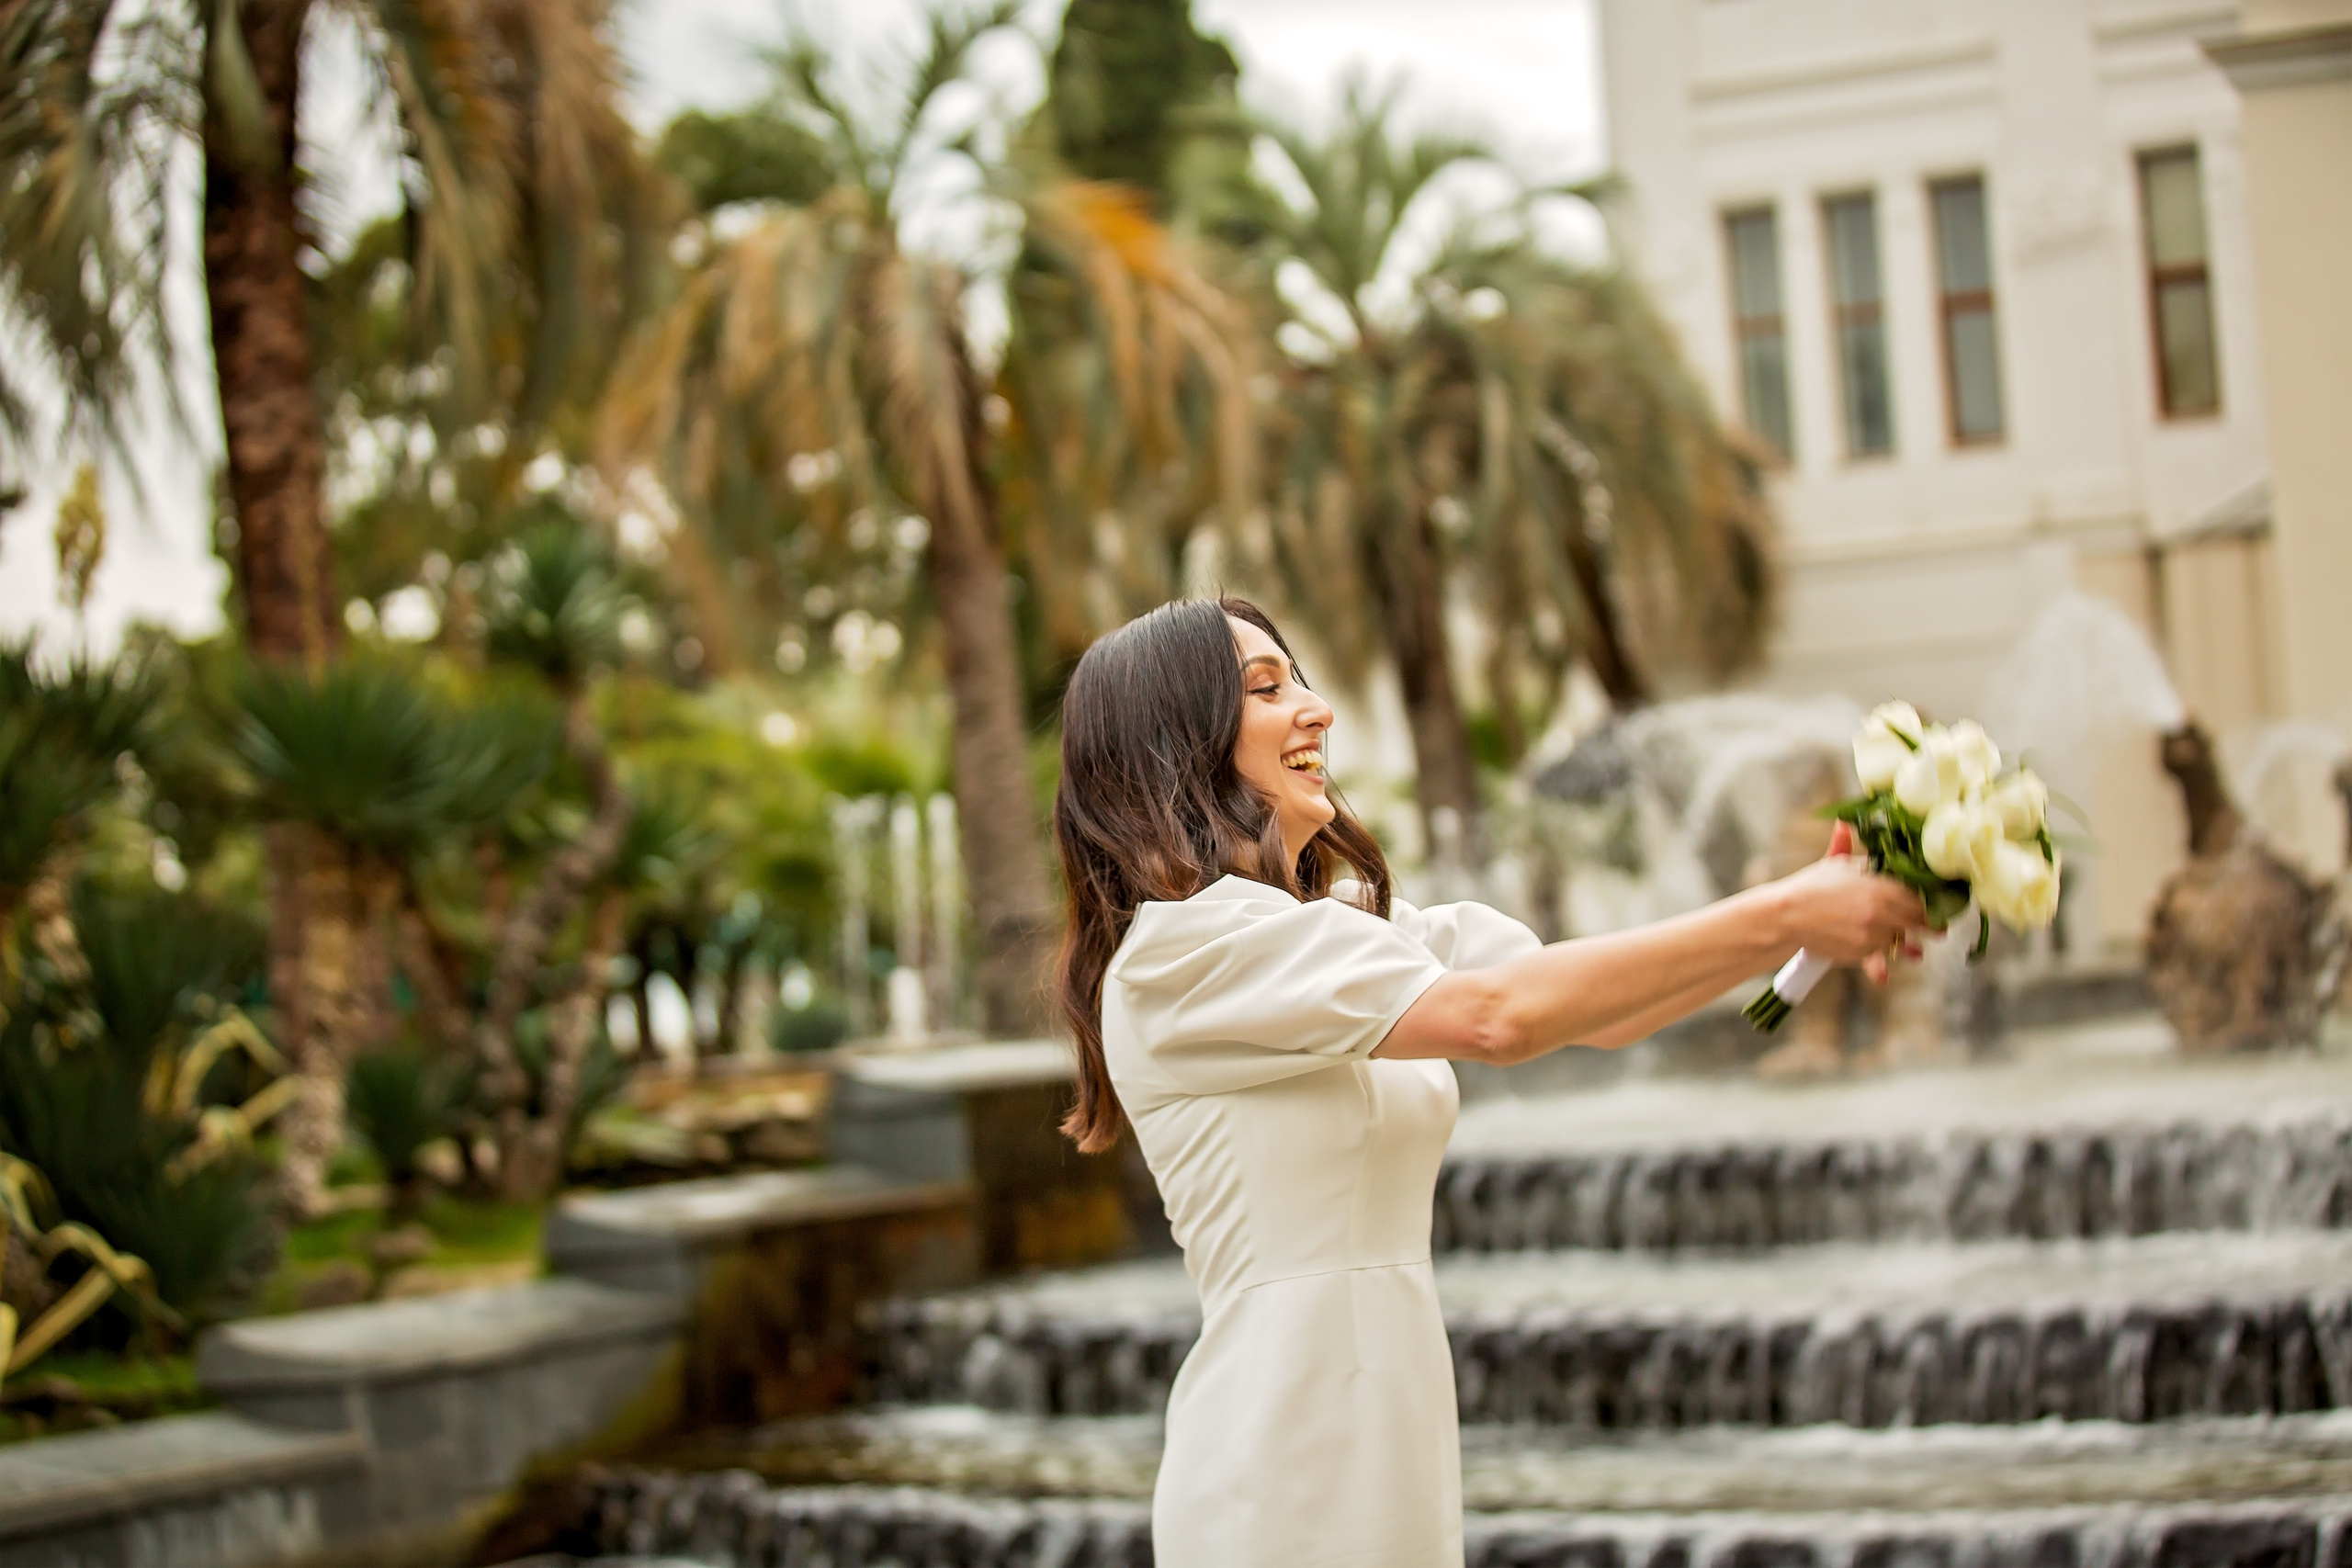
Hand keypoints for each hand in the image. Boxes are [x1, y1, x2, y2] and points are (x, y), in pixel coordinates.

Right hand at [1773, 821, 1928, 971]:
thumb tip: (1844, 822)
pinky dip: (1883, 965)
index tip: (1936, 905)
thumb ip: (1848, 846)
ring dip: (1909, 947)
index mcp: (1881, 887)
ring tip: (1916, 952)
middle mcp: (1882, 912)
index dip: (1930, 902)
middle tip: (1938, 930)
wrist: (1787, 915)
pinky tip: (1886, 972)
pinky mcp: (1861, 953)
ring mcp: (1873, 935)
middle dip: (1929, 926)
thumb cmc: (1810, 887)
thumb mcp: (1834, 863)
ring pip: (1902, 942)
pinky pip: (1880, 959)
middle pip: (1919, 922)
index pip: (1920, 897)